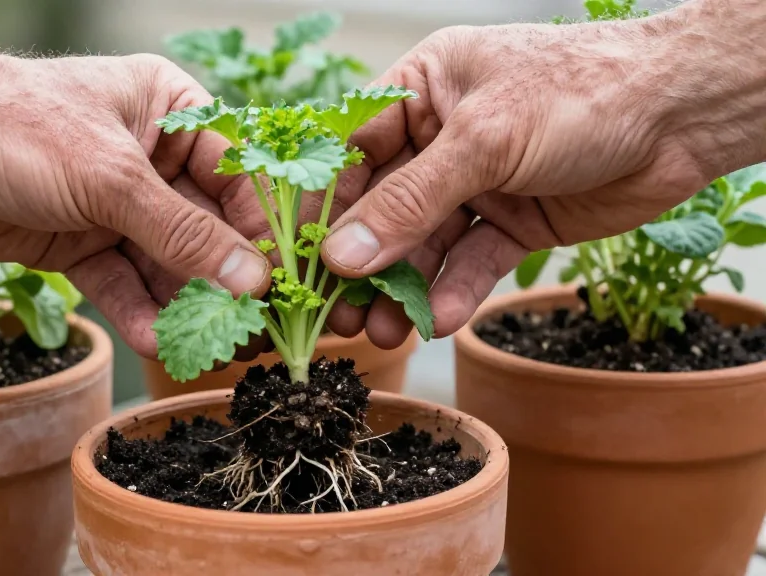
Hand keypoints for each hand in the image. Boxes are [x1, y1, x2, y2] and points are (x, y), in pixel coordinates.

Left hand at [0, 51, 271, 356]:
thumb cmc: (19, 126)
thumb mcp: (112, 179)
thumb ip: (184, 233)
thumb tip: (252, 281)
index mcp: (171, 111)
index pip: (237, 176)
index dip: (260, 233)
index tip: (279, 286)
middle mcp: (151, 157)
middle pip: (205, 226)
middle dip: (221, 280)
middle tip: (246, 332)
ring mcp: (117, 202)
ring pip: (164, 262)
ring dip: (182, 306)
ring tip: (206, 350)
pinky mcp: (83, 241)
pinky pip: (121, 281)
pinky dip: (136, 310)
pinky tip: (156, 341)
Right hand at [318, 0, 765, 343]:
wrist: (683, 115)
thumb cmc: (581, 91)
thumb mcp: (484, 140)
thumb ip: (410, 201)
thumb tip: (342, 255)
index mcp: (420, 90)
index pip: (349, 151)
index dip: (319, 207)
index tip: (291, 259)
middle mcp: (440, 137)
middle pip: (381, 207)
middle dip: (360, 262)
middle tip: (336, 313)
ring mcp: (476, 182)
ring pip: (422, 244)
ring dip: (401, 289)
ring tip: (381, 331)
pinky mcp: (510, 221)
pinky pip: (470, 262)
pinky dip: (454, 292)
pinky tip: (440, 320)